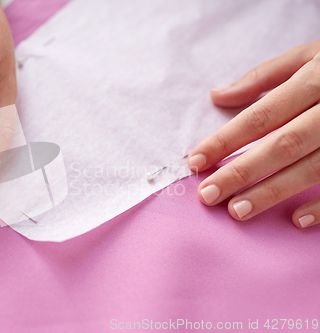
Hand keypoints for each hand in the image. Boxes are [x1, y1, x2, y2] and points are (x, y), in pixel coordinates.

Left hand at [188, 40, 319, 227]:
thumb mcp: (308, 57)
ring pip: (312, 168)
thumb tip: (217, 95)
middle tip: (208, 195)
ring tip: (238, 211)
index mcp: (315, 80)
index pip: (260, 116)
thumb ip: (263, 77)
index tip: (195, 161)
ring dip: (273, 192)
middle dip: (242, 172)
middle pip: (282, 145)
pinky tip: (296, 221)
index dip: (225, 140)